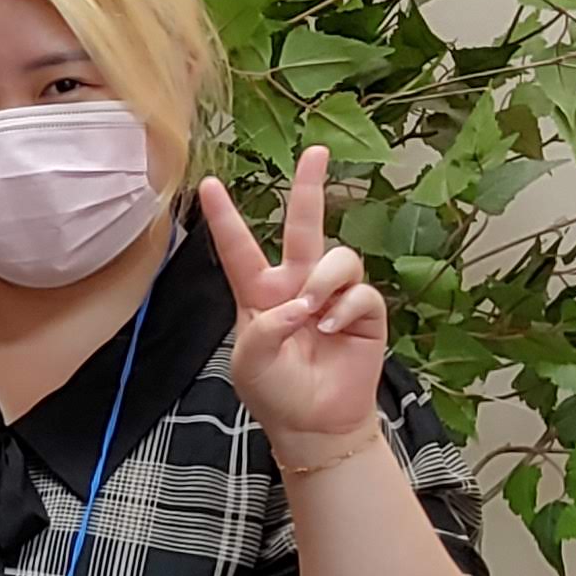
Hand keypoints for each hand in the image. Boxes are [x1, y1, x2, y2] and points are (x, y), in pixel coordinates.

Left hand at [204, 146, 388, 465]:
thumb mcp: (251, 362)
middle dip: (310, 188)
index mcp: (259, 294)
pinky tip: (333, 330)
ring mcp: (333, 296)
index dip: (225, 219)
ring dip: (326, 281)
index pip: (239, 249)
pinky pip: (360, 292)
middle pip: (305, 227)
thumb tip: (301, 304)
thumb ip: (266, 329)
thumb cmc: (276, 393)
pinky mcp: (365, 312)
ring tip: (314, 314)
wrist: (315, 423)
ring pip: (337, 258)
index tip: (210, 185)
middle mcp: (297, 286)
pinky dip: (345, 310)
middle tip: (316, 152)